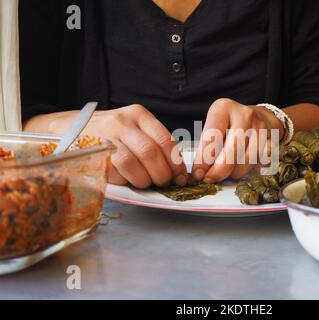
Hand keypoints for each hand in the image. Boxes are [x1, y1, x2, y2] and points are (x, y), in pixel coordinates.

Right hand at [40, 105, 187, 187]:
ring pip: (133, 163)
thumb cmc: (107, 133)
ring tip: (145, 182)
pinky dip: (126, 180)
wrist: (66, 129)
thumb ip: (152, 142)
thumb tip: (176, 169)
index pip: (165, 139)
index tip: (181, 176)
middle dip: (163, 174)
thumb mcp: (132, 128)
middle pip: (151, 152)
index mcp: (138, 114)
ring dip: (144, 180)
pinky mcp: (92, 153)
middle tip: (165, 183)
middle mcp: (122, 122)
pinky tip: (126, 179)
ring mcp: (105, 137)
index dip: (176, 162)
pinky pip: (115, 171)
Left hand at [192, 98, 284, 182]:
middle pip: (230, 152)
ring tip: (226, 171)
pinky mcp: (272, 141)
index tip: (198, 173)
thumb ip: (205, 147)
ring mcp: (260, 128)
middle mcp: (244, 116)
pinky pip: (258, 166)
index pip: (211, 138)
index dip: (203, 160)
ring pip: (244, 162)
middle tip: (209, 179)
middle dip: (218, 171)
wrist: (260, 117)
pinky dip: (248, 172)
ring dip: (233, 173)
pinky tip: (241, 167)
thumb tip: (200, 172)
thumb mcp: (214, 127)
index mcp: (224, 109)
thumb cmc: (231, 124)